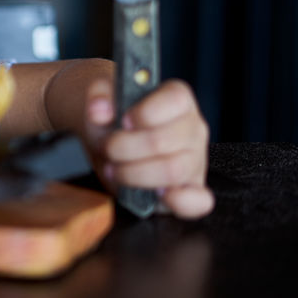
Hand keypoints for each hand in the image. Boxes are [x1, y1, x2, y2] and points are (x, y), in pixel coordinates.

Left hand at [84, 78, 213, 218]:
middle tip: (108, 148)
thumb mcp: (101, 100)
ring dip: (133, 173)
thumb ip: (97, 95)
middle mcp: (193, 128)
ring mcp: (196, 160)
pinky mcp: (191, 189)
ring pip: (173, 170)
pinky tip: (157, 195)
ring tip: (115, 169)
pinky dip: (180, 201)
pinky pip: (199, 201)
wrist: (110, 142)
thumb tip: (99, 111)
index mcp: (177, 99)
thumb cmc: (112, 119)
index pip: (176, 100)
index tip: (123, 121)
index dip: (145, 113)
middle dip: (125, 148)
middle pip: (165, 140)